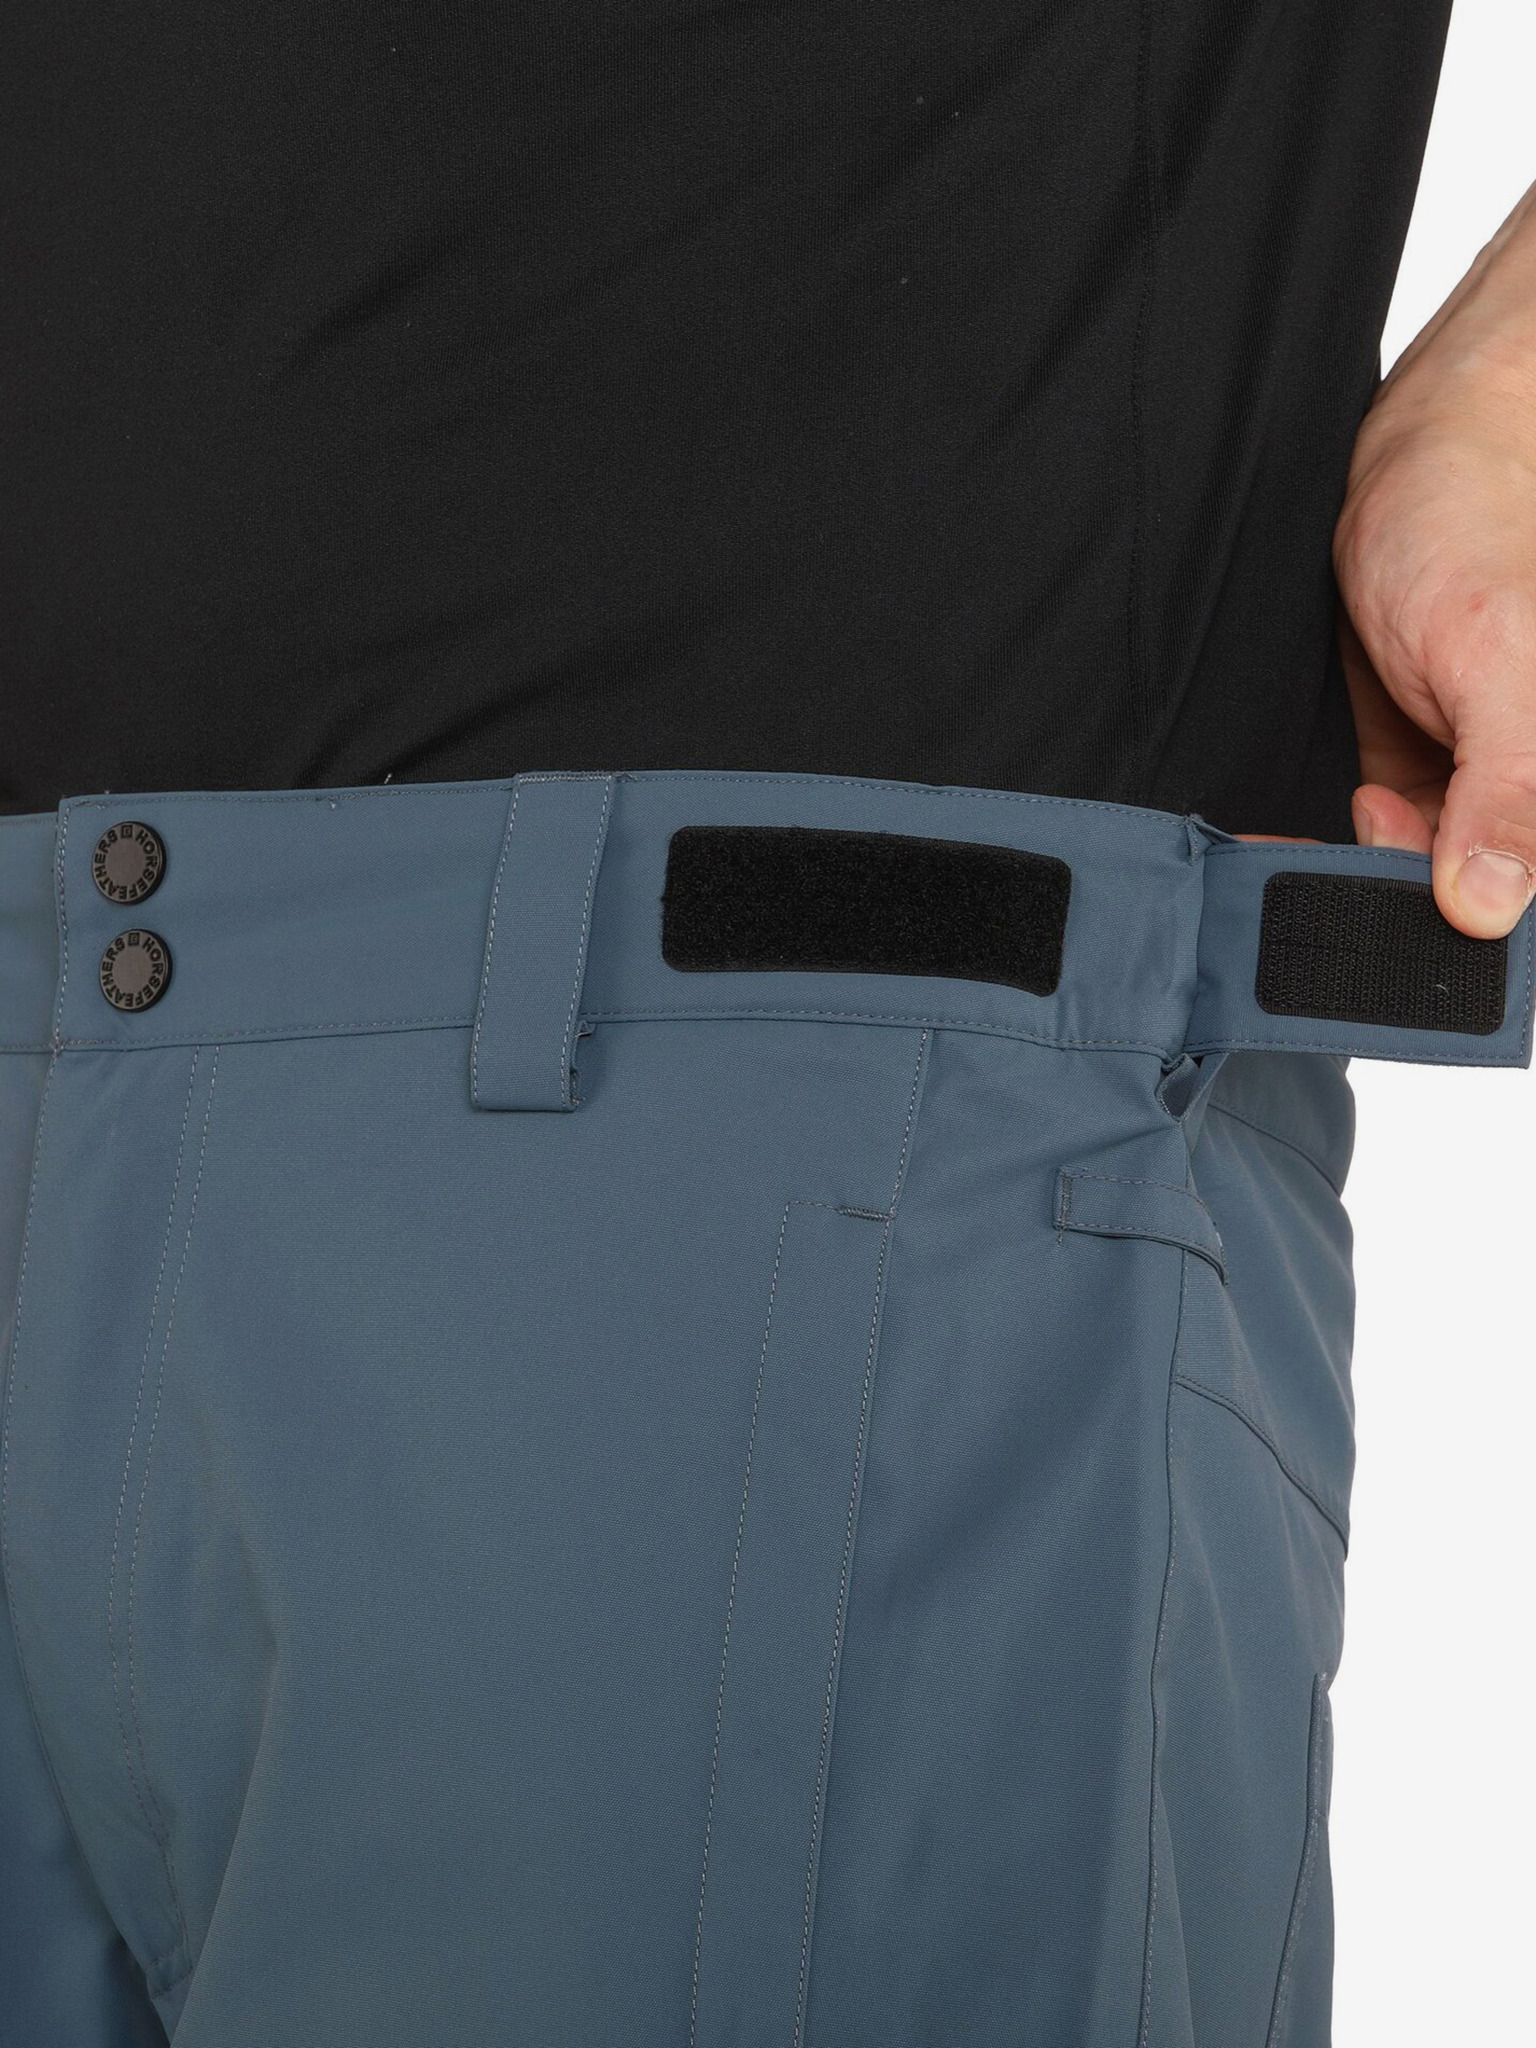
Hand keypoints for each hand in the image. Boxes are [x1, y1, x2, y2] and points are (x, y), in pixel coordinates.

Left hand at [1332, 182, 1535, 938]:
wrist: (1408, 465)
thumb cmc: (1472, 530)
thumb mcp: (1500, 659)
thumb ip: (1507, 791)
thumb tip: (1490, 904)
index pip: (1522, 905)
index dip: (1478, 930)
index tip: (1422, 912)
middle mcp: (1523, 804)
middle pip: (1473, 912)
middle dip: (1404, 905)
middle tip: (1363, 841)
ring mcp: (1471, 806)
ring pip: (1415, 895)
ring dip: (1353, 883)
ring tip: (1351, 808)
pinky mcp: (1410, 797)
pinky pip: (1369, 859)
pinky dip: (1326, 860)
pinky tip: (1293, 841)